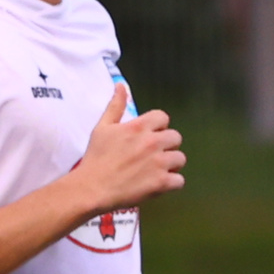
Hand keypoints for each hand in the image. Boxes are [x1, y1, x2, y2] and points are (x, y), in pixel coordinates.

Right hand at [74, 85, 183, 220]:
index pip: (163, 117)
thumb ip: (115, 106)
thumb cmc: (96, 157)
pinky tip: (158, 183)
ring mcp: (159, 163)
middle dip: (167, 145)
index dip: (157, 126)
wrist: (92, 187)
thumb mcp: (102, 127)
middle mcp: (152, 142)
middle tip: (152, 154)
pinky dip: (171, 183)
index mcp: (138, 127)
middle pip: (176, 137)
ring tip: (155, 170)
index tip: (148, 135)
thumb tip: (121, 86)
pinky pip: (180, 180)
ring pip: (180, 158)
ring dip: (171, 164)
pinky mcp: (162, 182)